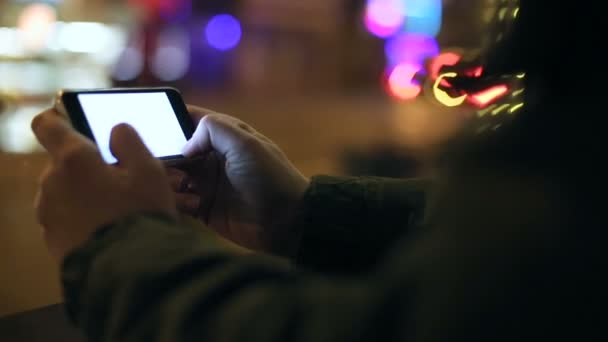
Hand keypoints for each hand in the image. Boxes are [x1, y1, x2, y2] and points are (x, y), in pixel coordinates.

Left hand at [31, 109, 176, 260]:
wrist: (128, 273)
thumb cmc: (140, 214)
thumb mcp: (149, 172)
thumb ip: (130, 142)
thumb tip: (116, 129)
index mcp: (73, 158)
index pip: (47, 124)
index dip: (58, 118)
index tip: (74, 122)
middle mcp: (51, 182)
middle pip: (62, 162)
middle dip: (85, 166)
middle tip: (117, 180)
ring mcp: (48, 214)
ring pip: (63, 191)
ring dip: (82, 193)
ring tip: (114, 210)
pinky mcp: (51, 240)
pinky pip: (64, 219)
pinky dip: (80, 218)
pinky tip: (106, 229)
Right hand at [168, 106, 309, 257]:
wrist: (287, 221)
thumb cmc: (270, 177)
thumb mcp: (245, 143)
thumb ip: (213, 129)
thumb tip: (184, 144)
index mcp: (223, 137)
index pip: (189, 120)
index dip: (168, 120)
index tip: (148, 125)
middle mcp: (211, 158)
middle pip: (173, 150)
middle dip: (164, 156)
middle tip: (164, 165)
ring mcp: (206, 184)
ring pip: (171, 176)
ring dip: (170, 181)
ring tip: (184, 187)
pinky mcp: (203, 209)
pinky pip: (178, 201)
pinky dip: (177, 202)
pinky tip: (193, 205)